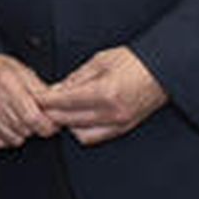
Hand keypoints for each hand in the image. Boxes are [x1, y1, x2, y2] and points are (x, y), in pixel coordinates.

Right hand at [0, 54, 57, 147]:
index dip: (48, 125)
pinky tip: (8, 122)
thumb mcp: (23, 71)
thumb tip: (56, 107)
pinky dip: (9, 136)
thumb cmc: (0, 71)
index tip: (52, 124)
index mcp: (7, 82)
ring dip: (23, 132)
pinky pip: (2, 142)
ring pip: (16, 139)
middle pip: (26, 129)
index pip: (33, 117)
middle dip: (36, 127)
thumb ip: (41, 90)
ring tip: (20, 117)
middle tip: (37, 118)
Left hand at [38, 46, 167, 145]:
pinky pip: (95, 137)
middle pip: (69, 120)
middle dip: (51, 113)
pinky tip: (76, 119)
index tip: (36, 97)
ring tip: (59, 111)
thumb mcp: (100, 61)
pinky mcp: (124, 128)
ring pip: (80, 133)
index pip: (65, 102)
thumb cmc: (134, 61)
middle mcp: (112, 112)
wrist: (163, 70)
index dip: (46, 100)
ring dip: (66, 124)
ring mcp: (119, 123)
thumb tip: (56, 90)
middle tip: (40, 106)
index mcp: (105, 92)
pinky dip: (81, 130)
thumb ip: (76, 78)